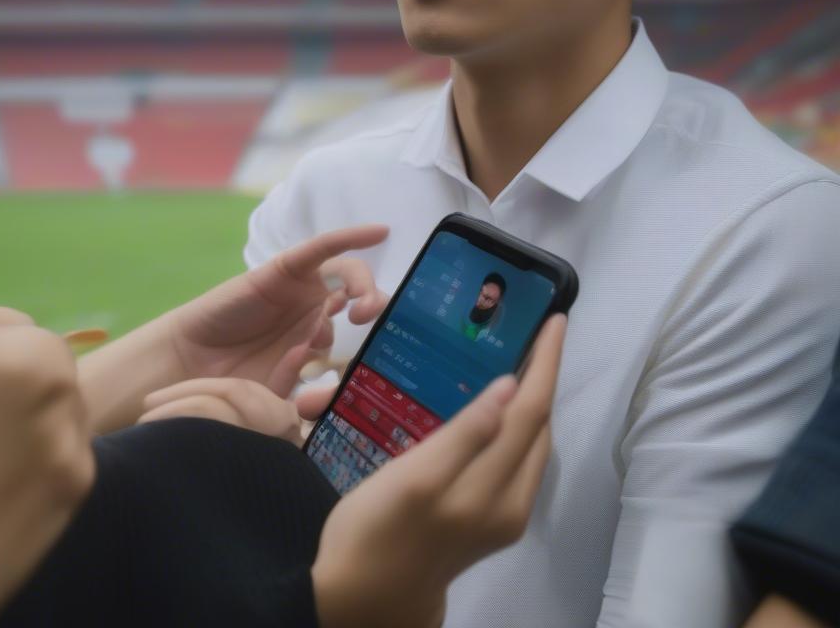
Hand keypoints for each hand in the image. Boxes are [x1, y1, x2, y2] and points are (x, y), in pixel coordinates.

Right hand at [79, 223, 387, 434]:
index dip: (380, 336)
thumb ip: (304, 396)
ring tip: (362, 307)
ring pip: (346, 275)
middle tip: (370, 323)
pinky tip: (379, 232)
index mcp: (317, 339)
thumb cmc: (231, 384)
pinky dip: (349, 237)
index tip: (391, 355)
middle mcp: (313, 311)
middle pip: (359, 299)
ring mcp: (300, 289)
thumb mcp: (278, 398)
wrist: (190, 367)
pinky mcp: (284, 269)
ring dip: (362, 286)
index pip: (360, 330)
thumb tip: (322, 390)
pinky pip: (322, 248)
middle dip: (374, 307)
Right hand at [311, 315, 566, 627]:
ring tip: (526, 357)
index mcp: (492, 489)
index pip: (532, 411)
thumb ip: (465, 434)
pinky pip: (520, 462)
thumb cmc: (375, 529)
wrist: (365, 597)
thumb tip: (511, 387)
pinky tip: (503, 410)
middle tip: (538, 331)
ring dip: (536, 399)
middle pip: (540, 427)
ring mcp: (505, 517)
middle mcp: (511, 504)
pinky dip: (521, 426)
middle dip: (545, 376)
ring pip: (534, 445)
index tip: (554, 321)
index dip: (545, 364)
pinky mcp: (493, 523)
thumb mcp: (415, 478)